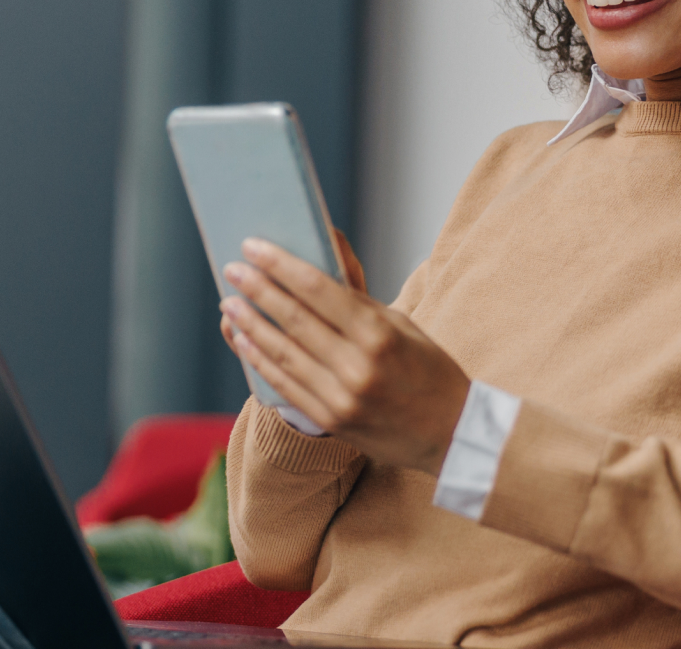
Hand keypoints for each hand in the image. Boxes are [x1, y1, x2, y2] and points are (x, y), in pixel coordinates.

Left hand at [219, 233, 471, 476]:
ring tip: (230, 303)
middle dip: (257, 290)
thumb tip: (323, 249)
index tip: (254, 248)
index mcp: (379, 333)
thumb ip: (357, 295)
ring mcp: (342, 397)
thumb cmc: (428, 368)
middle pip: (294, 319)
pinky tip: (244, 340)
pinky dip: (261, 361)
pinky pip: (286, 385)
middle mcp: (358, 365)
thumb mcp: (401, 323)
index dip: (280, 266)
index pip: (318, 289)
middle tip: (232, 269)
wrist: (450, 432)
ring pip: (283, 353)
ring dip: (250, 325)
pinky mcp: (332, 420)